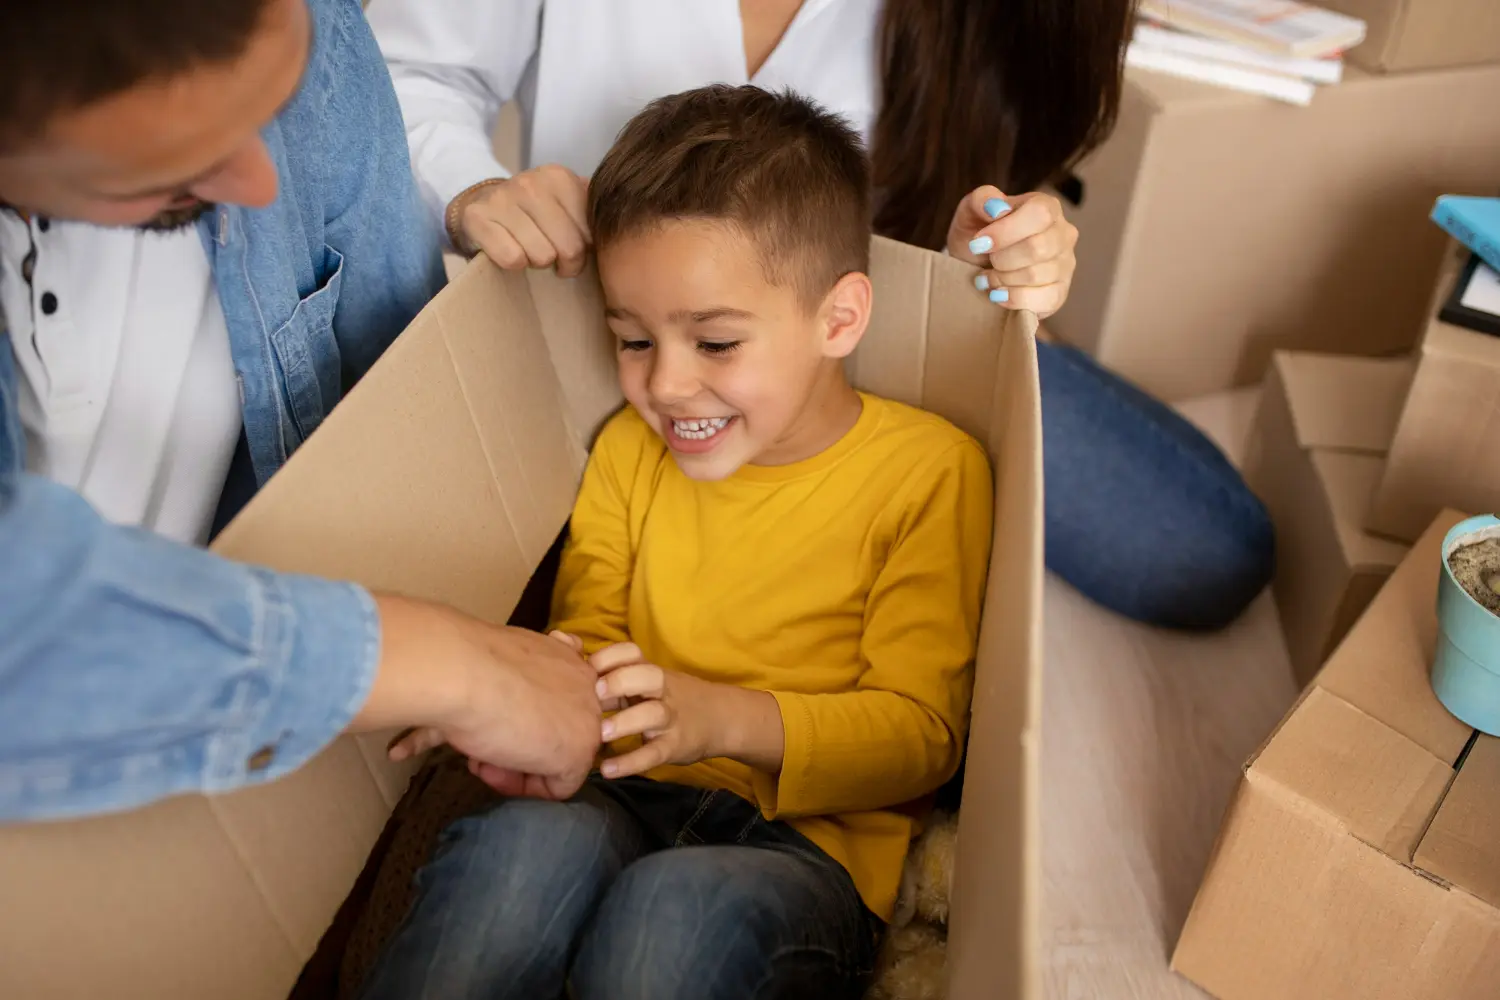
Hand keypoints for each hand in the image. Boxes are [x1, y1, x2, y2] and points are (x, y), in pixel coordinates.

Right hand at [366, 598, 600, 799]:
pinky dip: (524, 787)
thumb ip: (520, 676)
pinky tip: (491, 770)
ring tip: (480, 760)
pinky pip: (561, 786)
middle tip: (484, 746)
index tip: (494, 719)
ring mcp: (588, 720)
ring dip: (517, 765)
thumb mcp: (502, 663)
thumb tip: (516, 687)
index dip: (525, 716)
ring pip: (560, 758)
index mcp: (568, 656)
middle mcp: (585, 685)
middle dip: (521, 743)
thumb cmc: (471, 663)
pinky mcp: (577, 754)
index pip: (559, 700)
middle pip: (560, 729)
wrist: (461, 675)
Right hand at [450, 164, 590, 276]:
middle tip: (554, 258)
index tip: (573, 246)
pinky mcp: (478, 217)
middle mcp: (530, 182)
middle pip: (569, 248)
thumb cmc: (534, 212)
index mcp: (559, 177)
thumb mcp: (566, 203)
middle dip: (565, 263)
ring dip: (537, 263)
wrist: (482, 202)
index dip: (586, 249)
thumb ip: (591, 211)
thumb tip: (617, 232)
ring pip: (541, 256)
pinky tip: (513, 252)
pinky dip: (514, 264)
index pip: (590, 233)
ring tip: (532, 252)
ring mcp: (502, 198)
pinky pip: (512, 258)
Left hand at [590, 642, 783, 777]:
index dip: (610, 657)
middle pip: (648, 676)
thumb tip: (565, 650)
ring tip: (601, 735)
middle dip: (621, 681)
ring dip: (626, 722)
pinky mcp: (675, 746)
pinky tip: (608, 770)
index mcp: (649, 672)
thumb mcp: (647, 681)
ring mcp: (671, 718)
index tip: (586, 667)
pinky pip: (654, 753)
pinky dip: (631, 762)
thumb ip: (612, 673)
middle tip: (595, 694)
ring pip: (653, 714)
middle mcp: (662, 691)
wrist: (721, 718)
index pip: (632, 654)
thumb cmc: (670, 697)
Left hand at [946, 186, 1077, 318]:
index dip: (1005, 231)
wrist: (976, 266)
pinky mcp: (1060, 292)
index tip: (979, 242)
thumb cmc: (979, 234)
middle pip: (1037, 248)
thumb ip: (981, 200)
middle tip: (987, 260)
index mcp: (1047, 207)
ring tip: (989, 277)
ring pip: (1036, 275)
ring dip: (1002, 279)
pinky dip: (1013, 299)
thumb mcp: (972, 211)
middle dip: (1001, 259)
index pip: (1039, 214)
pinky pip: (1043, 299)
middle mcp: (1063, 233)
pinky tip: (999, 293)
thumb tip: (996, 207)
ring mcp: (1065, 265)